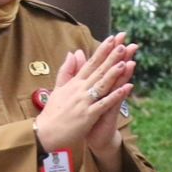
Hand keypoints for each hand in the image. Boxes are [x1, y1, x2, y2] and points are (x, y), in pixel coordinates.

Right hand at [35, 33, 134, 153]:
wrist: (45, 133)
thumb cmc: (52, 112)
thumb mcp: (58, 87)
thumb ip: (66, 70)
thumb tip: (73, 53)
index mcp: (74, 83)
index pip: (90, 63)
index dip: (101, 51)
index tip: (111, 38)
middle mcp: (80, 90)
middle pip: (98, 71)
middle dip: (111, 57)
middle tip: (123, 43)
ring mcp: (84, 102)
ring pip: (102, 84)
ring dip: (114, 73)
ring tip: (125, 60)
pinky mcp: (88, 115)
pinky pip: (104, 104)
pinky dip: (115, 95)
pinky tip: (126, 88)